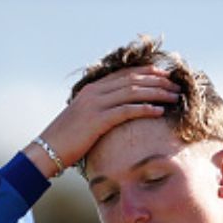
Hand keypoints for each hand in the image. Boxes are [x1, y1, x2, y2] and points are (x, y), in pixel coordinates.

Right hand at [27, 65, 178, 175]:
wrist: (47, 150)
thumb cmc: (66, 140)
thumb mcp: (83, 120)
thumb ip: (100, 112)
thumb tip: (117, 115)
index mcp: (92, 90)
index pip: (124, 74)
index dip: (146, 73)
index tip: (163, 75)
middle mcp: (95, 93)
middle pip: (132, 80)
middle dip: (157, 81)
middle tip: (175, 85)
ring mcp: (95, 105)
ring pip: (132, 92)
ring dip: (156, 93)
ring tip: (174, 97)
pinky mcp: (97, 120)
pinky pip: (126, 111)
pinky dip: (145, 109)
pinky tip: (159, 111)